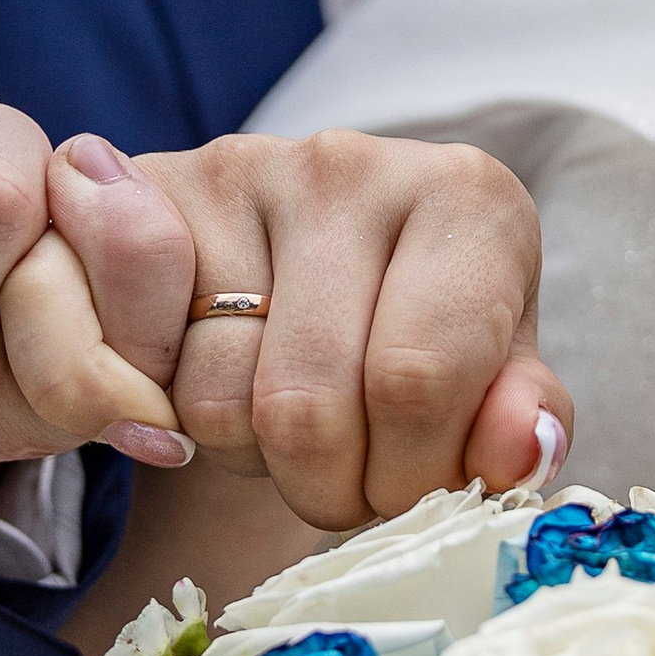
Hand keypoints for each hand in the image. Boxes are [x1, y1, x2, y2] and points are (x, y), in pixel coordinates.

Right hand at [63, 128, 573, 530]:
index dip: (409, 476)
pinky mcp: (146, 195)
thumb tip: (516, 454)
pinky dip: (168, 417)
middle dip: (329, 488)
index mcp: (466, 198)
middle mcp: (351, 165)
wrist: (305, 246)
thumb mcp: (493, 367)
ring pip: (216, 402)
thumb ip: (519, 419)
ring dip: (250, 458)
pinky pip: (135, 370)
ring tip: (288, 423)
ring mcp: (241, 170)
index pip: (420, 379)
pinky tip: (217, 385)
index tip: (411, 491)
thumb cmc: (418, 318)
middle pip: (308, 405)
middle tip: (348, 484)